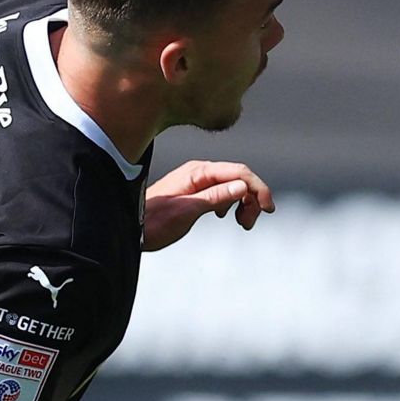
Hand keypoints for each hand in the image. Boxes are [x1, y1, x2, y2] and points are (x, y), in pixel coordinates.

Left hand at [142, 160, 274, 250]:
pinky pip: (222, 192)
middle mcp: (199, 172)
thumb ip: (214, 197)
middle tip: (249, 224)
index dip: (258, 187)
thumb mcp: (186, 212)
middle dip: (252, 198)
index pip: (239, 172)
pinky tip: (226, 217)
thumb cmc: (154, 222)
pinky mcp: (195, 192)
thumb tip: (242, 187)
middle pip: (239, 177)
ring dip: (243, 203)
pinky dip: (231, 204)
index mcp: (198, 172)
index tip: (268, 209)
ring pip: (232, 185)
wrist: (131, 228)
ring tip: (242, 224)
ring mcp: (197, 181)